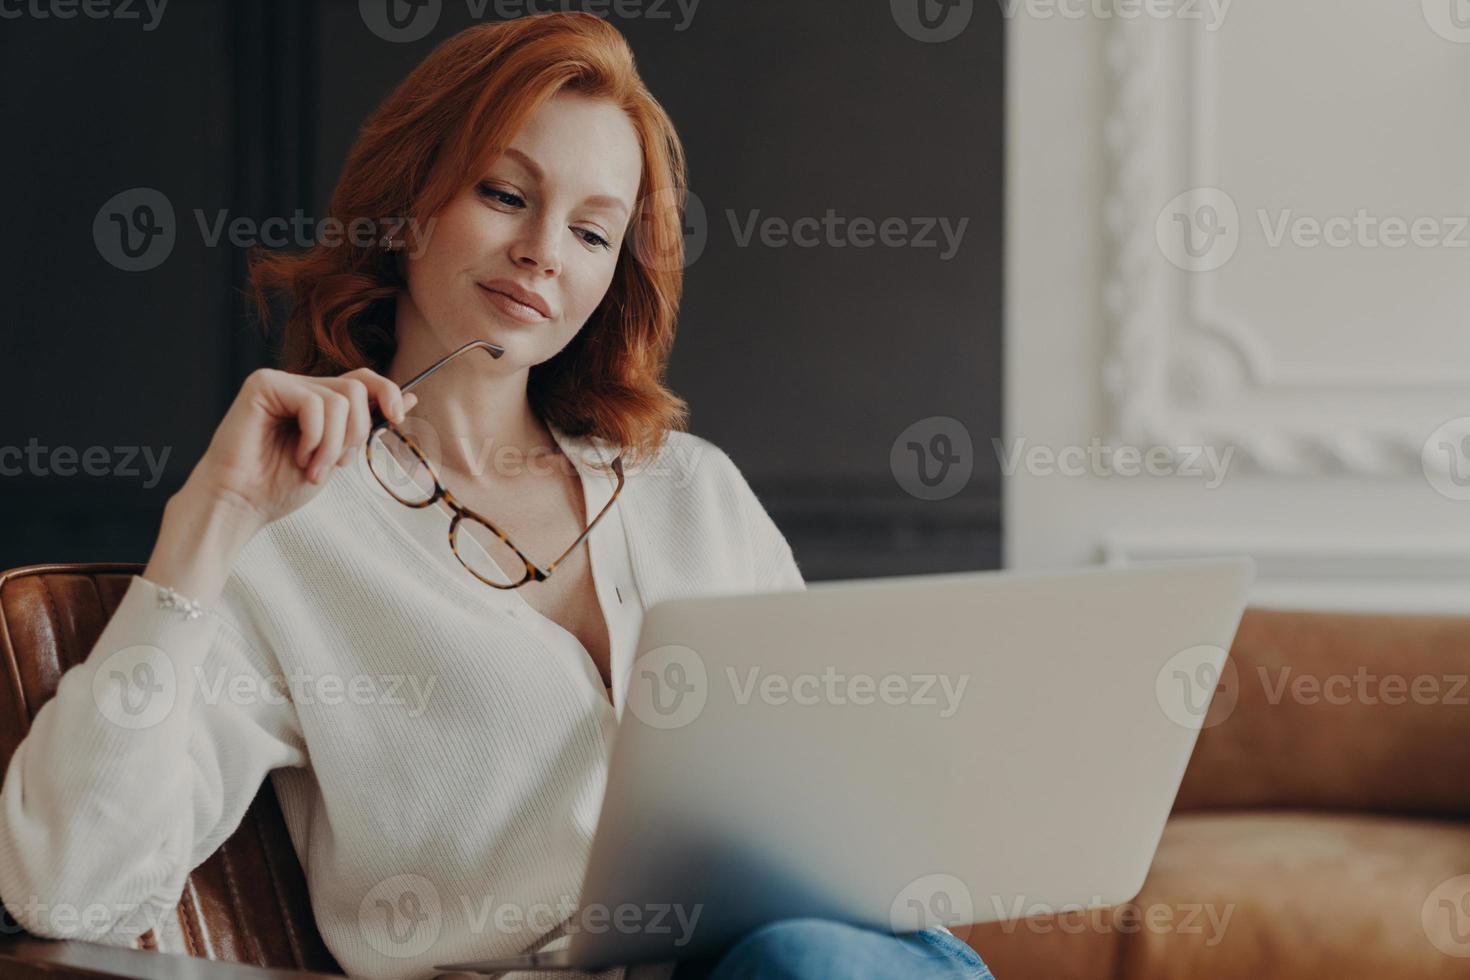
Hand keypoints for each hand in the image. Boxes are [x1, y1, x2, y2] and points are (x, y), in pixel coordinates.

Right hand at [183, 367, 416, 530]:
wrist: (239, 504)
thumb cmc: (279, 485)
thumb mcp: (337, 455)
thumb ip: (366, 424)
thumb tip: (411, 398)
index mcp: (317, 400)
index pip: (363, 379)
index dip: (387, 393)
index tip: (397, 420)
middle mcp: (299, 385)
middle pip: (356, 389)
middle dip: (356, 433)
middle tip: (334, 465)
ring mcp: (280, 382)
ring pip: (340, 399)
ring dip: (334, 445)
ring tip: (311, 468)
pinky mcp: (263, 385)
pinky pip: (313, 404)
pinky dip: (314, 438)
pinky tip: (296, 456)